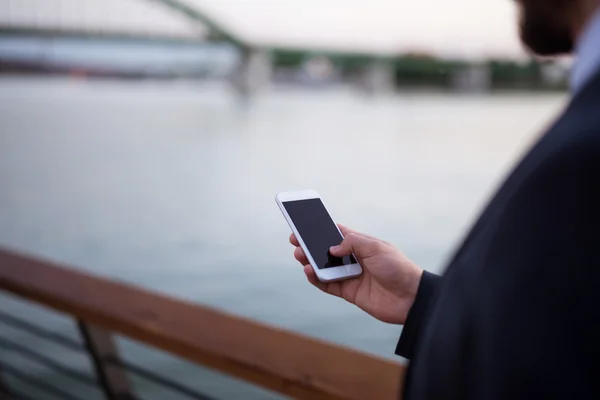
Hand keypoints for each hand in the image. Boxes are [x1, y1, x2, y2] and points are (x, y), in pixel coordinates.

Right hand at [290, 225, 422, 324]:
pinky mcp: (349, 292)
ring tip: (299, 255)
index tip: (305, 224)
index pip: (337, 234)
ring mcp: (350, 276)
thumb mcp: (376, 247)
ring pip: (324, 267)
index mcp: (361, 245)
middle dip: (310, 245)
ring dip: (309, 261)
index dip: (321, 229)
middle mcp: (354, 259)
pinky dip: (316, 279)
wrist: (411, 297)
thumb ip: (352, 243)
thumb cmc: (398, 268)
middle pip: (326, 251)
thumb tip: (332, 247)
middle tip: (295, 240)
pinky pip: (327, 285)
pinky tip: (308, 272)